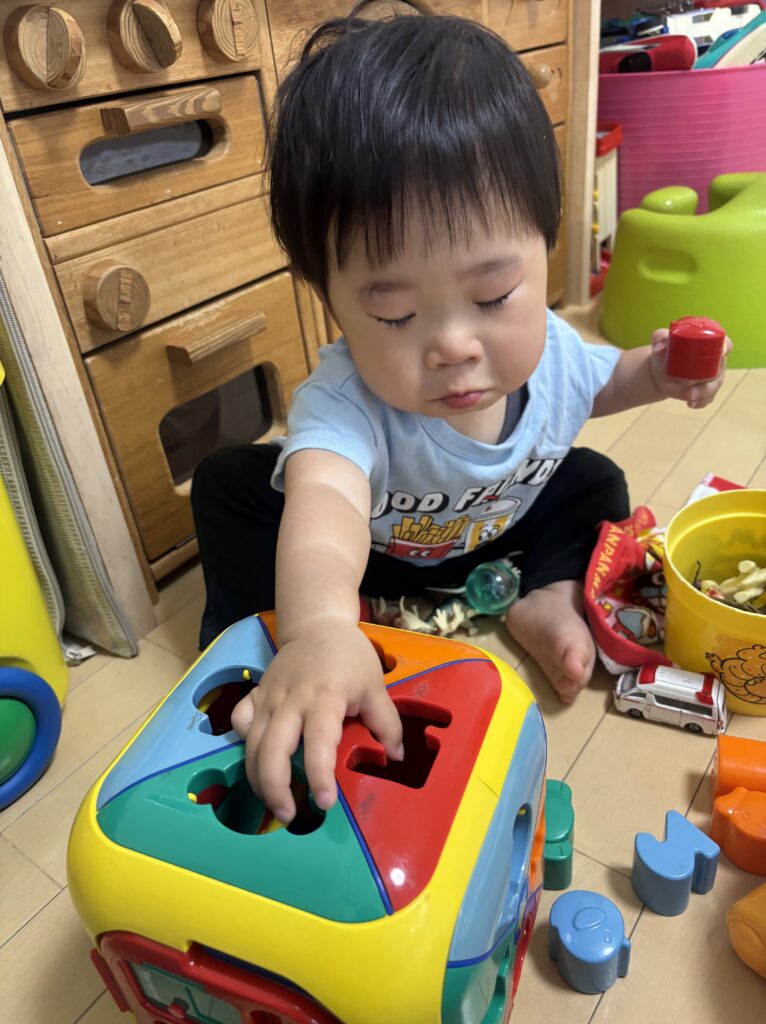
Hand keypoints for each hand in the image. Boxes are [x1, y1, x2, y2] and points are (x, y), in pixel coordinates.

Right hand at [230, 620, 402, 822]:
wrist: (317, 625)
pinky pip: (241, 723)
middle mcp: (291, 700)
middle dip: (275, 788)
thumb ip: (387, 723)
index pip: (318, 742)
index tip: (324, 802)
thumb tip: (396, 757)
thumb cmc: (349, 657)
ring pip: (252, 744)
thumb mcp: (375, 685)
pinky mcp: (256, 695)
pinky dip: (243, 745)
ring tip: (274, 803)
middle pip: (272, 750)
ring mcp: (269, 698)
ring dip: (257, 779)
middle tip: (289, 815)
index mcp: (325, 698)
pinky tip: (256, 759)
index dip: (319, 775)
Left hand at [649, 328, 731, 408]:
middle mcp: (715, 360)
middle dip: (710, 381)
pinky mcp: (706, 390)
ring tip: (689, 398)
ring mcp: (712, 377)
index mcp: (710, 343)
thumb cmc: (666, 349)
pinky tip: (691, 404)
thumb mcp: (661, 341)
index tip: (721, 353)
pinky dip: (701, 402)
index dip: (726, 348)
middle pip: (720, 370)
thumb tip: (659, 348)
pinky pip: (708, 397)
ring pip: (714, 386)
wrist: (660, 369)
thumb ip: (659, 338)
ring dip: (704, 394)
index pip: (725, 343)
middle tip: (692, 387)